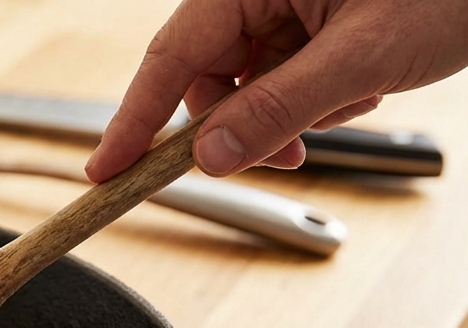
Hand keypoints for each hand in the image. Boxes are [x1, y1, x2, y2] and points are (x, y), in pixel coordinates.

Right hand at [85, 0, 467, 179]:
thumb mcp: (362, 59)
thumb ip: (277, 109)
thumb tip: (209, 158)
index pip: (170, 56)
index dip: (133, 120)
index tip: (105, 171)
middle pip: (206, 78)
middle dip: (240, 125)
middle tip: (280, 156)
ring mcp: (284, 8)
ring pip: (246, 87)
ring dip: (283, 117)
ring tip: (347, 105)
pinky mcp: (308, 25)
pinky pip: (281, 81)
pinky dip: (311, 102)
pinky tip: (359, 87)